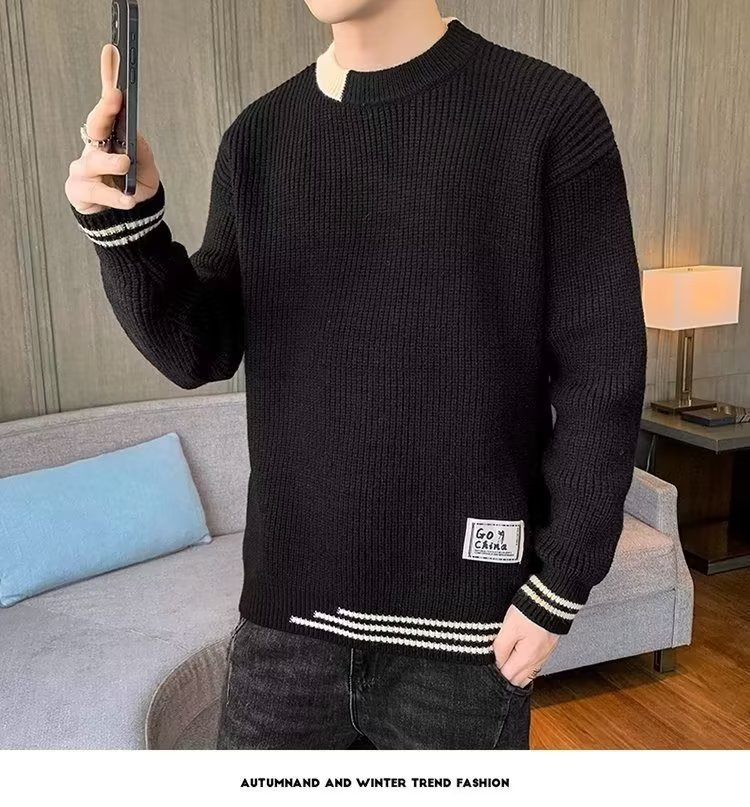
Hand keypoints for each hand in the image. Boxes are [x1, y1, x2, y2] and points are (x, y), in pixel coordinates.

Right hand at [65, 43, 159, 214]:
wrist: (125, 221)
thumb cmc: (133, 189)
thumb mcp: (147, 171)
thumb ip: (143, 154)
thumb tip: (135, 134)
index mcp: (110, 139)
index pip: (109, 108)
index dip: (110, 83)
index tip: (114, 58)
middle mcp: (93, 149)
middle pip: (95, 124)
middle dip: (104, 109)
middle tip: (115, 96)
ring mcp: (83, 169)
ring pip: (92, 160)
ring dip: (110, 162)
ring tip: (125, 164)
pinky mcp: (78, 191)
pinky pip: (94, 191)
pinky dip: (112, 195)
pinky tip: (127, 199)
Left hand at [491, 604, 559, 686]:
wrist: (551, 599)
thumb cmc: (529, 612)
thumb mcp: (508, 628)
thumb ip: (500, 648)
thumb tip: (495, 663)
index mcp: (526, 658)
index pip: (507, 677)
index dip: (495, 673)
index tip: (488, 665)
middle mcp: (537, 662)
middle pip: (517, 680)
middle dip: (505, 677)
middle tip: (494, 665)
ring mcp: (543, 657)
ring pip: (526, 676)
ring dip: (515, 673)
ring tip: (504, 662)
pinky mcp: (546, 650)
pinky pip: (534, 667)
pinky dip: (524, 667)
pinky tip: (517, 659)